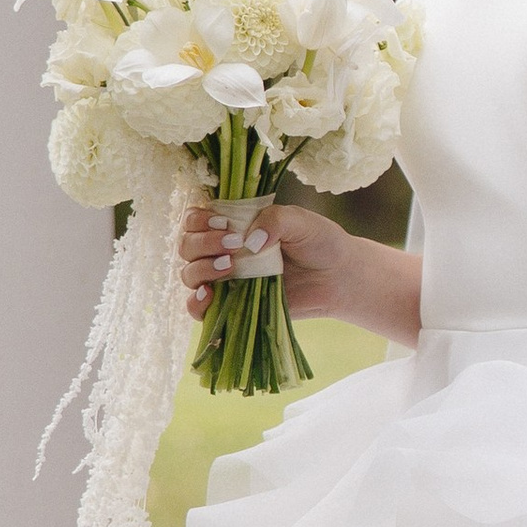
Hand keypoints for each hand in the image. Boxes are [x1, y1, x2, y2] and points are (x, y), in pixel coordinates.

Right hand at [179, 201, 353, 326]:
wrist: (339, 277)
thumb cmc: (320, 243)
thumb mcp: (301, 221)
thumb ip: (274, 220)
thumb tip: (249, 241)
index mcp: (233, 225)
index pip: (194, 218)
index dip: (199, 219)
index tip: (223, 223)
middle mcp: (222, 250)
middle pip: (186, 245)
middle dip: (202, 242)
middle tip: (234, 244)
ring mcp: (225, 279)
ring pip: (189, 274)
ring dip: (201, 269)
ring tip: (231, 267)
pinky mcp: (232, 305)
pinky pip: (198, 308)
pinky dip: (195, 303)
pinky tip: (210, 295)